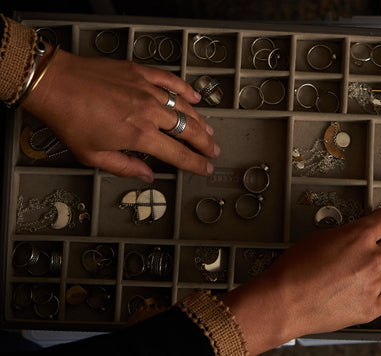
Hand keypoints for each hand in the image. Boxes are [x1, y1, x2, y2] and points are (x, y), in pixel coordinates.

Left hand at [22, 45, 219, 181]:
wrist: (54, 83)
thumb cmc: (69, 119)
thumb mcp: (93, 155)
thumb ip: (125, 167)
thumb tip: (147, 176)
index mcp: (139, 135)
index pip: (178, 154)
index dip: (197, 163)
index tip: (207, 168)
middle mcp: (149, 112)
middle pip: (188, 129)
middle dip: (205, 143)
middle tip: (214, 150)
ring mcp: (147, 89)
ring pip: (184, 106)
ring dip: (199, 120)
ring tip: (208, 129)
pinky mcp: (141, 73)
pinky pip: (171, 81)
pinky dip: (186, 89)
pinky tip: (196, 96)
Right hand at [220, 209, 380, 354]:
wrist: (284, 301)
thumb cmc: (293, 270)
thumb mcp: (318, 237)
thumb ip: (345, 234)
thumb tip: (354, 236)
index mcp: (358, 237)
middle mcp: (371, 259)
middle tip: (376, 245)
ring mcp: (373, 284)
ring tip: (365, 271)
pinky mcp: (371, 307)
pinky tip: (371, 289)